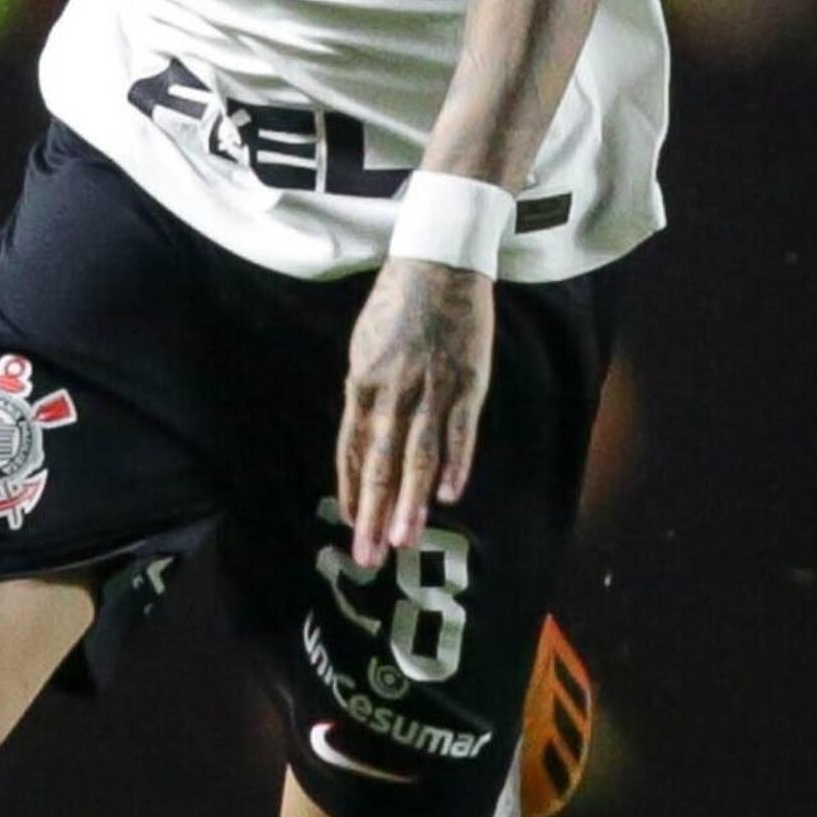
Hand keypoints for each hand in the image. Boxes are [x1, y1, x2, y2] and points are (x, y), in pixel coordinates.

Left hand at [335, 259, 495, 570]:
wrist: (438, 260)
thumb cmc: (398, 302)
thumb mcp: (366, 345)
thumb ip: (366, 392)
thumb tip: (364, 437)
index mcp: (363, 382)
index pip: (353, 449)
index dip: (351, 490)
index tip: (349, 525)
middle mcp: (393, 391)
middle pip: (382, 462)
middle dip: (374, 512)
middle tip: (369, 555)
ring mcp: (432, 387)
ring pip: (419, 455)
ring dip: (412, 500)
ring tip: (405, 539)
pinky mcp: (467, 380)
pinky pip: (461, 429)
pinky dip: (457, 462)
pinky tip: (451, 495)